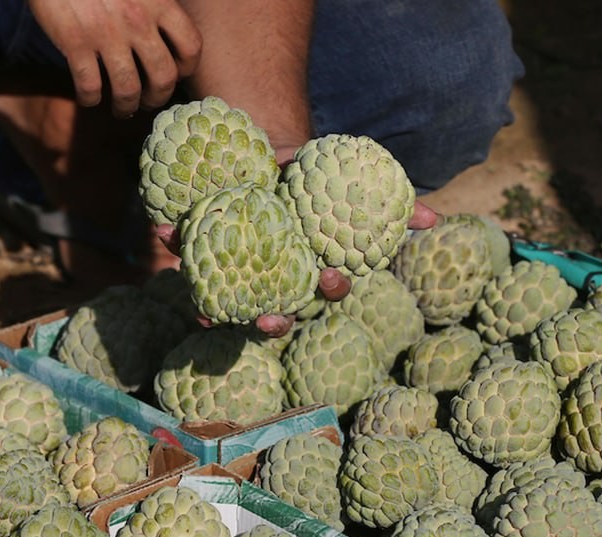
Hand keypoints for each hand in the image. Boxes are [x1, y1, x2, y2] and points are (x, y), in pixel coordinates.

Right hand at [27, 0, 201, 117]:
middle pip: (163, 77)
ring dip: (126, 106)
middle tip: (148, 101)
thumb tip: (170, 27)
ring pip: (128, 90)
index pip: (191, 47)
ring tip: (122, 109)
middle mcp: (137, 20)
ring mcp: (106, 34)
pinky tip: (89, 97)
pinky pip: (89, 86)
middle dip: (158, 97)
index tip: (175, 74)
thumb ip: (157, 1)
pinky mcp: (75, 42)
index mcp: (158, 1)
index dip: (186, 68)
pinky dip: (90, 99)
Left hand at [155, 197, 437, 336]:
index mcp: (311, 267)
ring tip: (209, 313)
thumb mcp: (349, 182)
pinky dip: (178, 251)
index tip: (330, 279)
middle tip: (268, 317)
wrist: (261, 151)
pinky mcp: (205, 255)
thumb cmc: (312, 176)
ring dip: (220, 309)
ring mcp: (239, 272)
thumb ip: (392, 202)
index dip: (328, 291)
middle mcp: (275, 278)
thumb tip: (435, 220)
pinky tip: (166, 237)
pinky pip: (191, 261)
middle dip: (273, 321)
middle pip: (278, 312)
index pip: (326, 289)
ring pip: (232, 301)